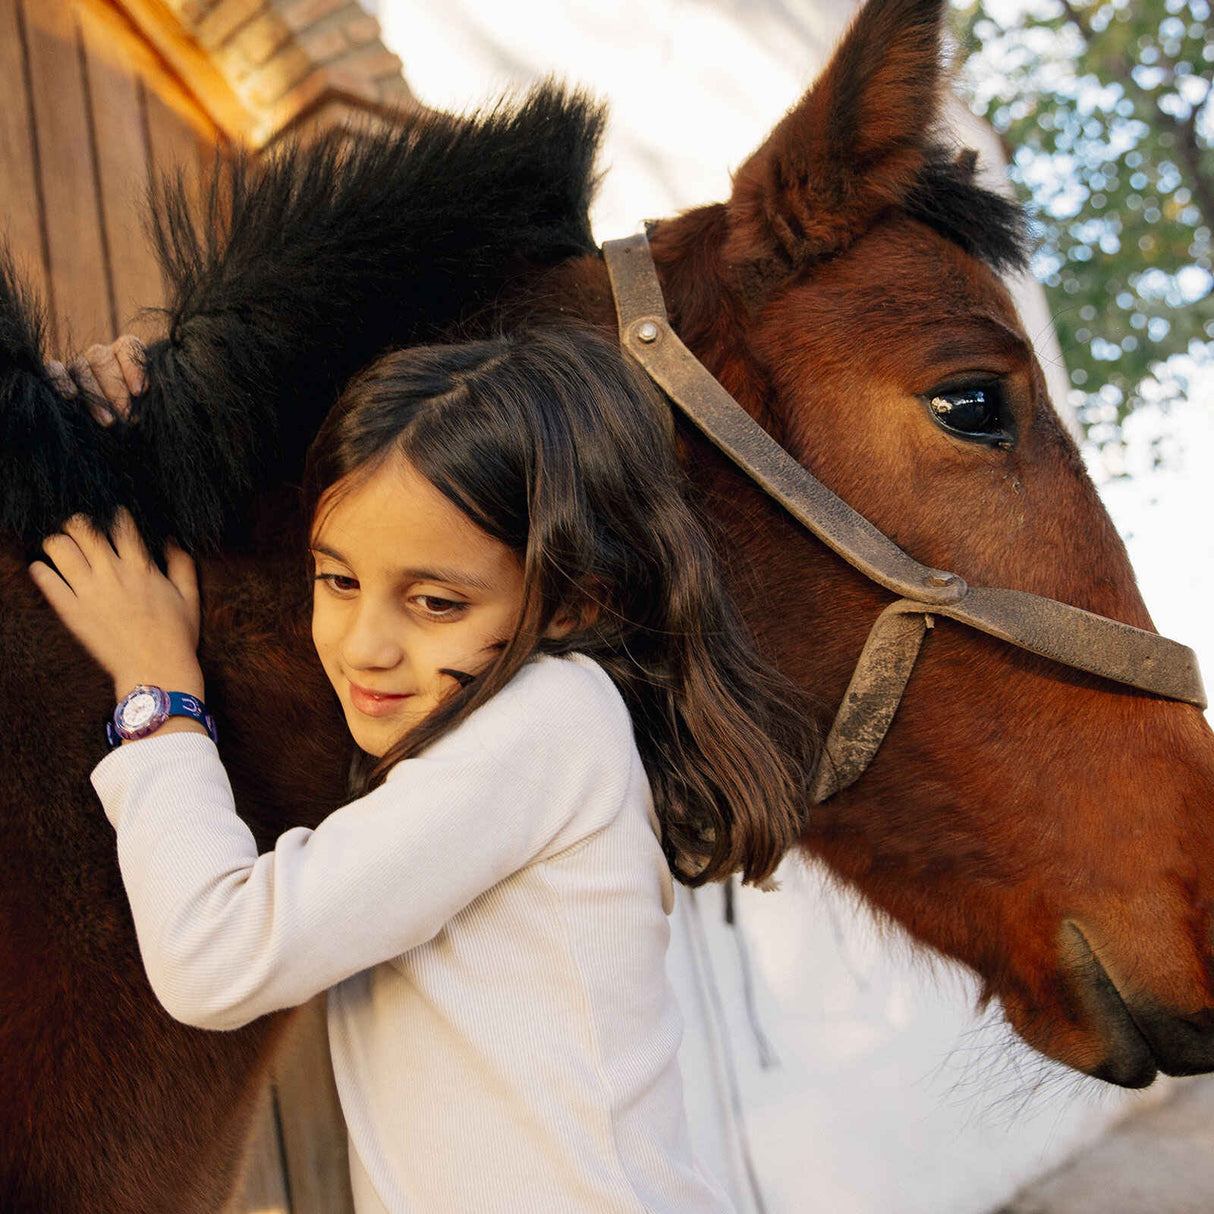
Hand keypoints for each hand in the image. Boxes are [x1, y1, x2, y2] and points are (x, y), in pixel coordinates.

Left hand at [28, 509, 203, 701]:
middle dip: (79, 524)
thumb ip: (182, 567)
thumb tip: (172, 543)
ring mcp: (89, 592)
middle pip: (83, 529)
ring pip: (60, 548)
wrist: (156, 671)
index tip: (114, 517)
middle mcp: (113, 574)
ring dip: (58, 543)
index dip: (116, 516)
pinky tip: (44, 569)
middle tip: (80, 530)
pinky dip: (40, 570)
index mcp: (142, 568)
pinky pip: (46, 581)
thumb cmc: (177, 638)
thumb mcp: (189, 599)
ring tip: (61, 548)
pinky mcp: (72, 612)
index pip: (121, 526)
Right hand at [46, 334, 145, 425]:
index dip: (134, 367)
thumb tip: (139, 400)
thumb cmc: (133, 418)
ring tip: (108, 421)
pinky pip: (53, 369)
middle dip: (115, 390)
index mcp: (125, 356)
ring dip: (94, 394)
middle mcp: (100, 356)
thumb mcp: (145, 407)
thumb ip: (144, 399)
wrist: (113, 432)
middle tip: (126, 416)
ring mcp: (78, 365)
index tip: (139, 392)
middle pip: (102, 359)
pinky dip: (60, 379)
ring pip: (81, 368)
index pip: (129, 346)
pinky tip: (71, 396)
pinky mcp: (57, 376)